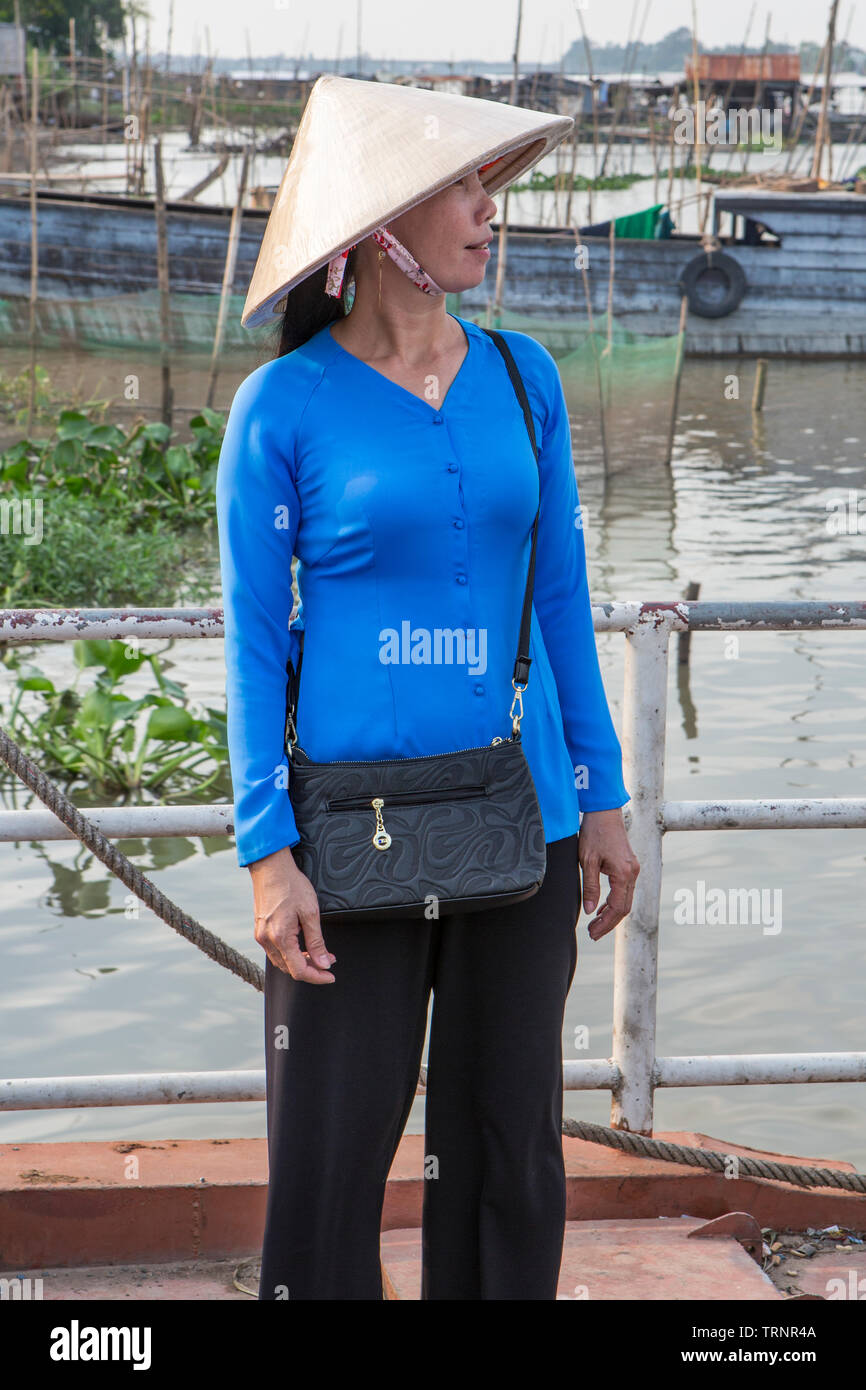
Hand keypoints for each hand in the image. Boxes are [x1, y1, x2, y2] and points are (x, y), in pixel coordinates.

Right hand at [248, 845, 336, 982]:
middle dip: (311, 968)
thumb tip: (324, 964)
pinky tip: (302, 944)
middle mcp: (267, 940)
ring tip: (319, 953)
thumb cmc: (291, 885)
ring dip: (300, 961)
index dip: (317, 977)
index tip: (331, 976)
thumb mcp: (310, 912)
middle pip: (289, 968)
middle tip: (329, 960)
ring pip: (281, 961)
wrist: (271, 867)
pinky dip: (290, 953)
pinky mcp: (260, 929)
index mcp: (280, 937)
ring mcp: (261, 935)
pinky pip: (275, 950)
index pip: (299, 970)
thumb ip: (317, 941)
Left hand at [577, 808, 639, 941]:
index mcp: (624, 874)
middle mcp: (633, 873)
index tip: (592, 933)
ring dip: (611, 914)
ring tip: (595, 924)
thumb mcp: (587, 861)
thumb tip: (590, 911)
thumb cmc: (594, 833)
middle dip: (609, 923)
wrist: (604, 811)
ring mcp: (633, 869)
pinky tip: (601, 908)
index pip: (618, 908)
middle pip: (624, 907)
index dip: (605, 923)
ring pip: (625, 900)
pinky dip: (614, 902)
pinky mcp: (629, 865)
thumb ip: (590, 887)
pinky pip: (624, 890)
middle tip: (592, 934)